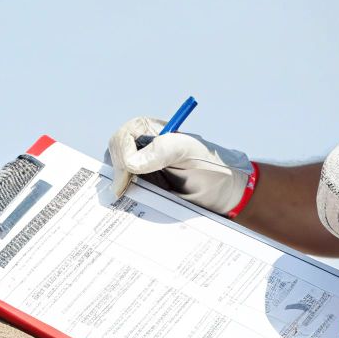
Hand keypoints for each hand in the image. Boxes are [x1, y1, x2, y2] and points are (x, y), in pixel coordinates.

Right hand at [106, 116, 257, 216]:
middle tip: (124, 193)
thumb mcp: (192, 152)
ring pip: (116, 176)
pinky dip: (124, 200)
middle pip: (114, 157)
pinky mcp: (142, 189)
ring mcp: (139, 169)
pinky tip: (132, 206)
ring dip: (119, 188)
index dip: (121, 155)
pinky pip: (125, 193)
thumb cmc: (212, 166)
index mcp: (150, 131)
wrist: (224, 194)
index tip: (129, 175)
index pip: (123, 137)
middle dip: (117, 173)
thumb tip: (132, 162)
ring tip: (128, 200)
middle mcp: (141, 148)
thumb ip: (164, 150)